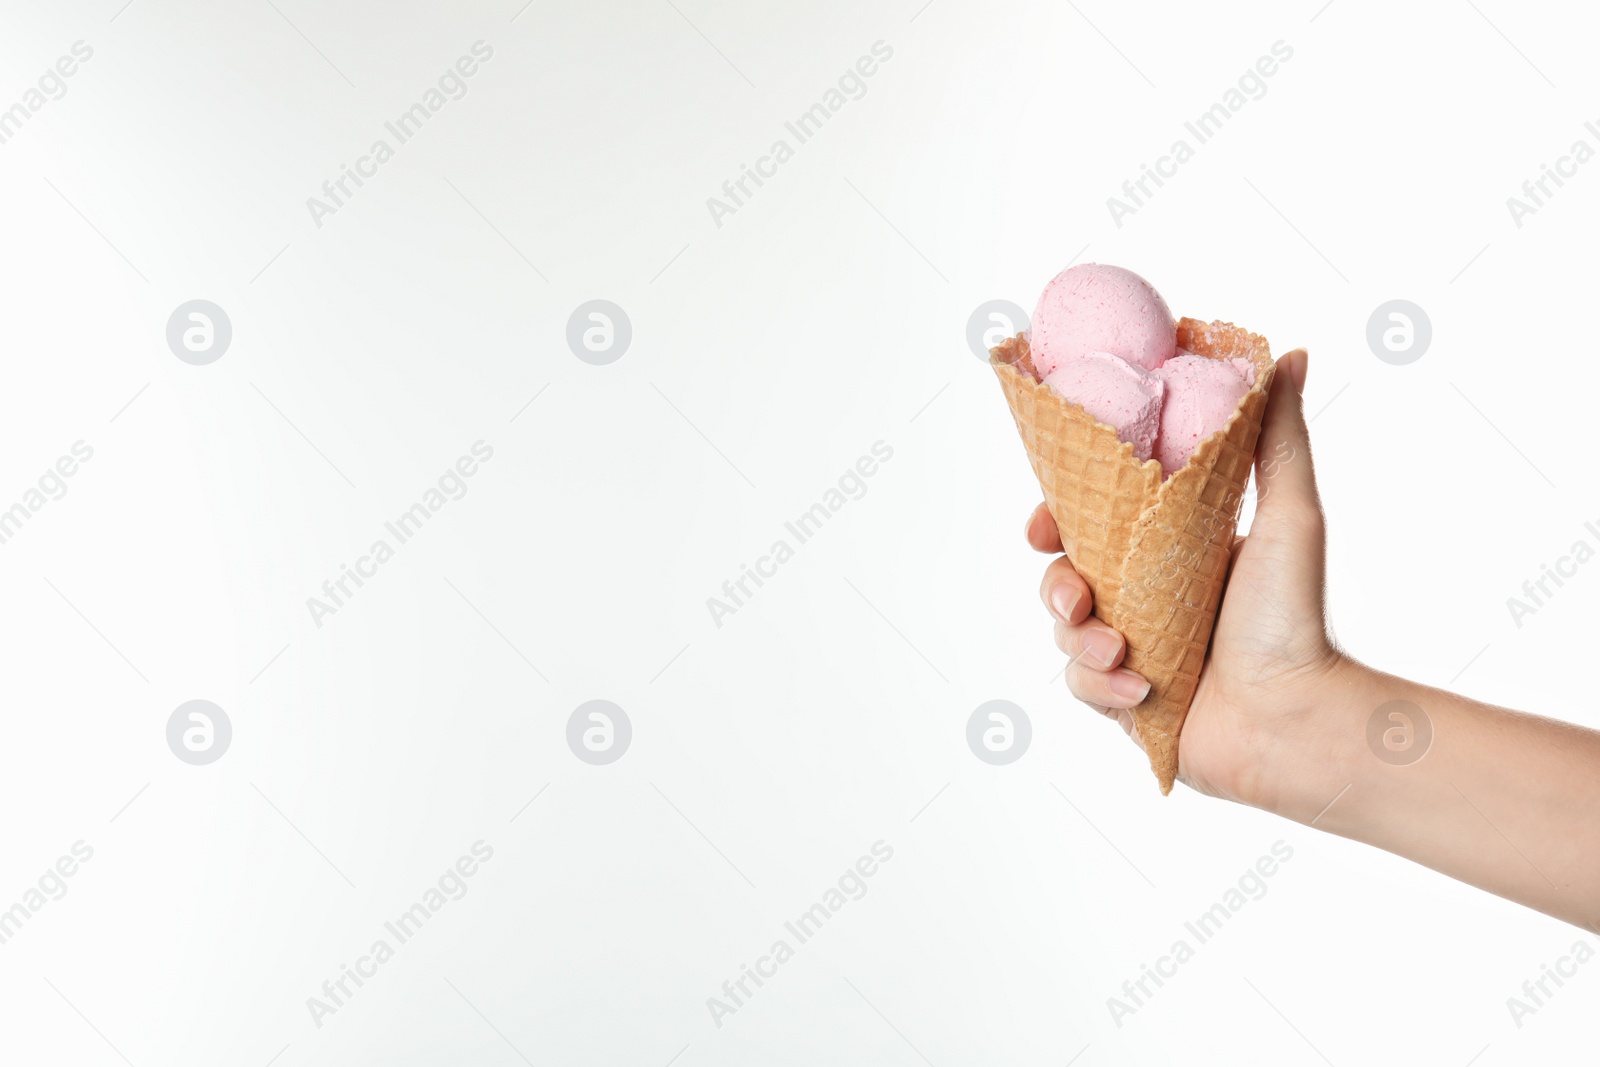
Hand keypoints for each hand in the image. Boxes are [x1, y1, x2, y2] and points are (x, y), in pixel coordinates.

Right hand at [1028, 349, 1346, 806]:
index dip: (1056, 517)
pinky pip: (1081, 687)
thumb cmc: (1294, 618)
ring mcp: (1130, 652)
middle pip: (1061, 576)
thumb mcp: (1289, 516)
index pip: (1090, 523)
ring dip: (1080, 638)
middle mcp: (1143, 600)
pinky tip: (1140, 689)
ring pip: (1063, 633)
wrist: (1296, 719)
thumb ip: (1278, 439)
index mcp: (1167, 553)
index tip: (1045, 519)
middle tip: (1076, 592)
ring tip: (1119, 648)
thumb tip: (1293, 355)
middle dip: (1054, 583)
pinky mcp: (1123, 704)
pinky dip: (1103, 688)